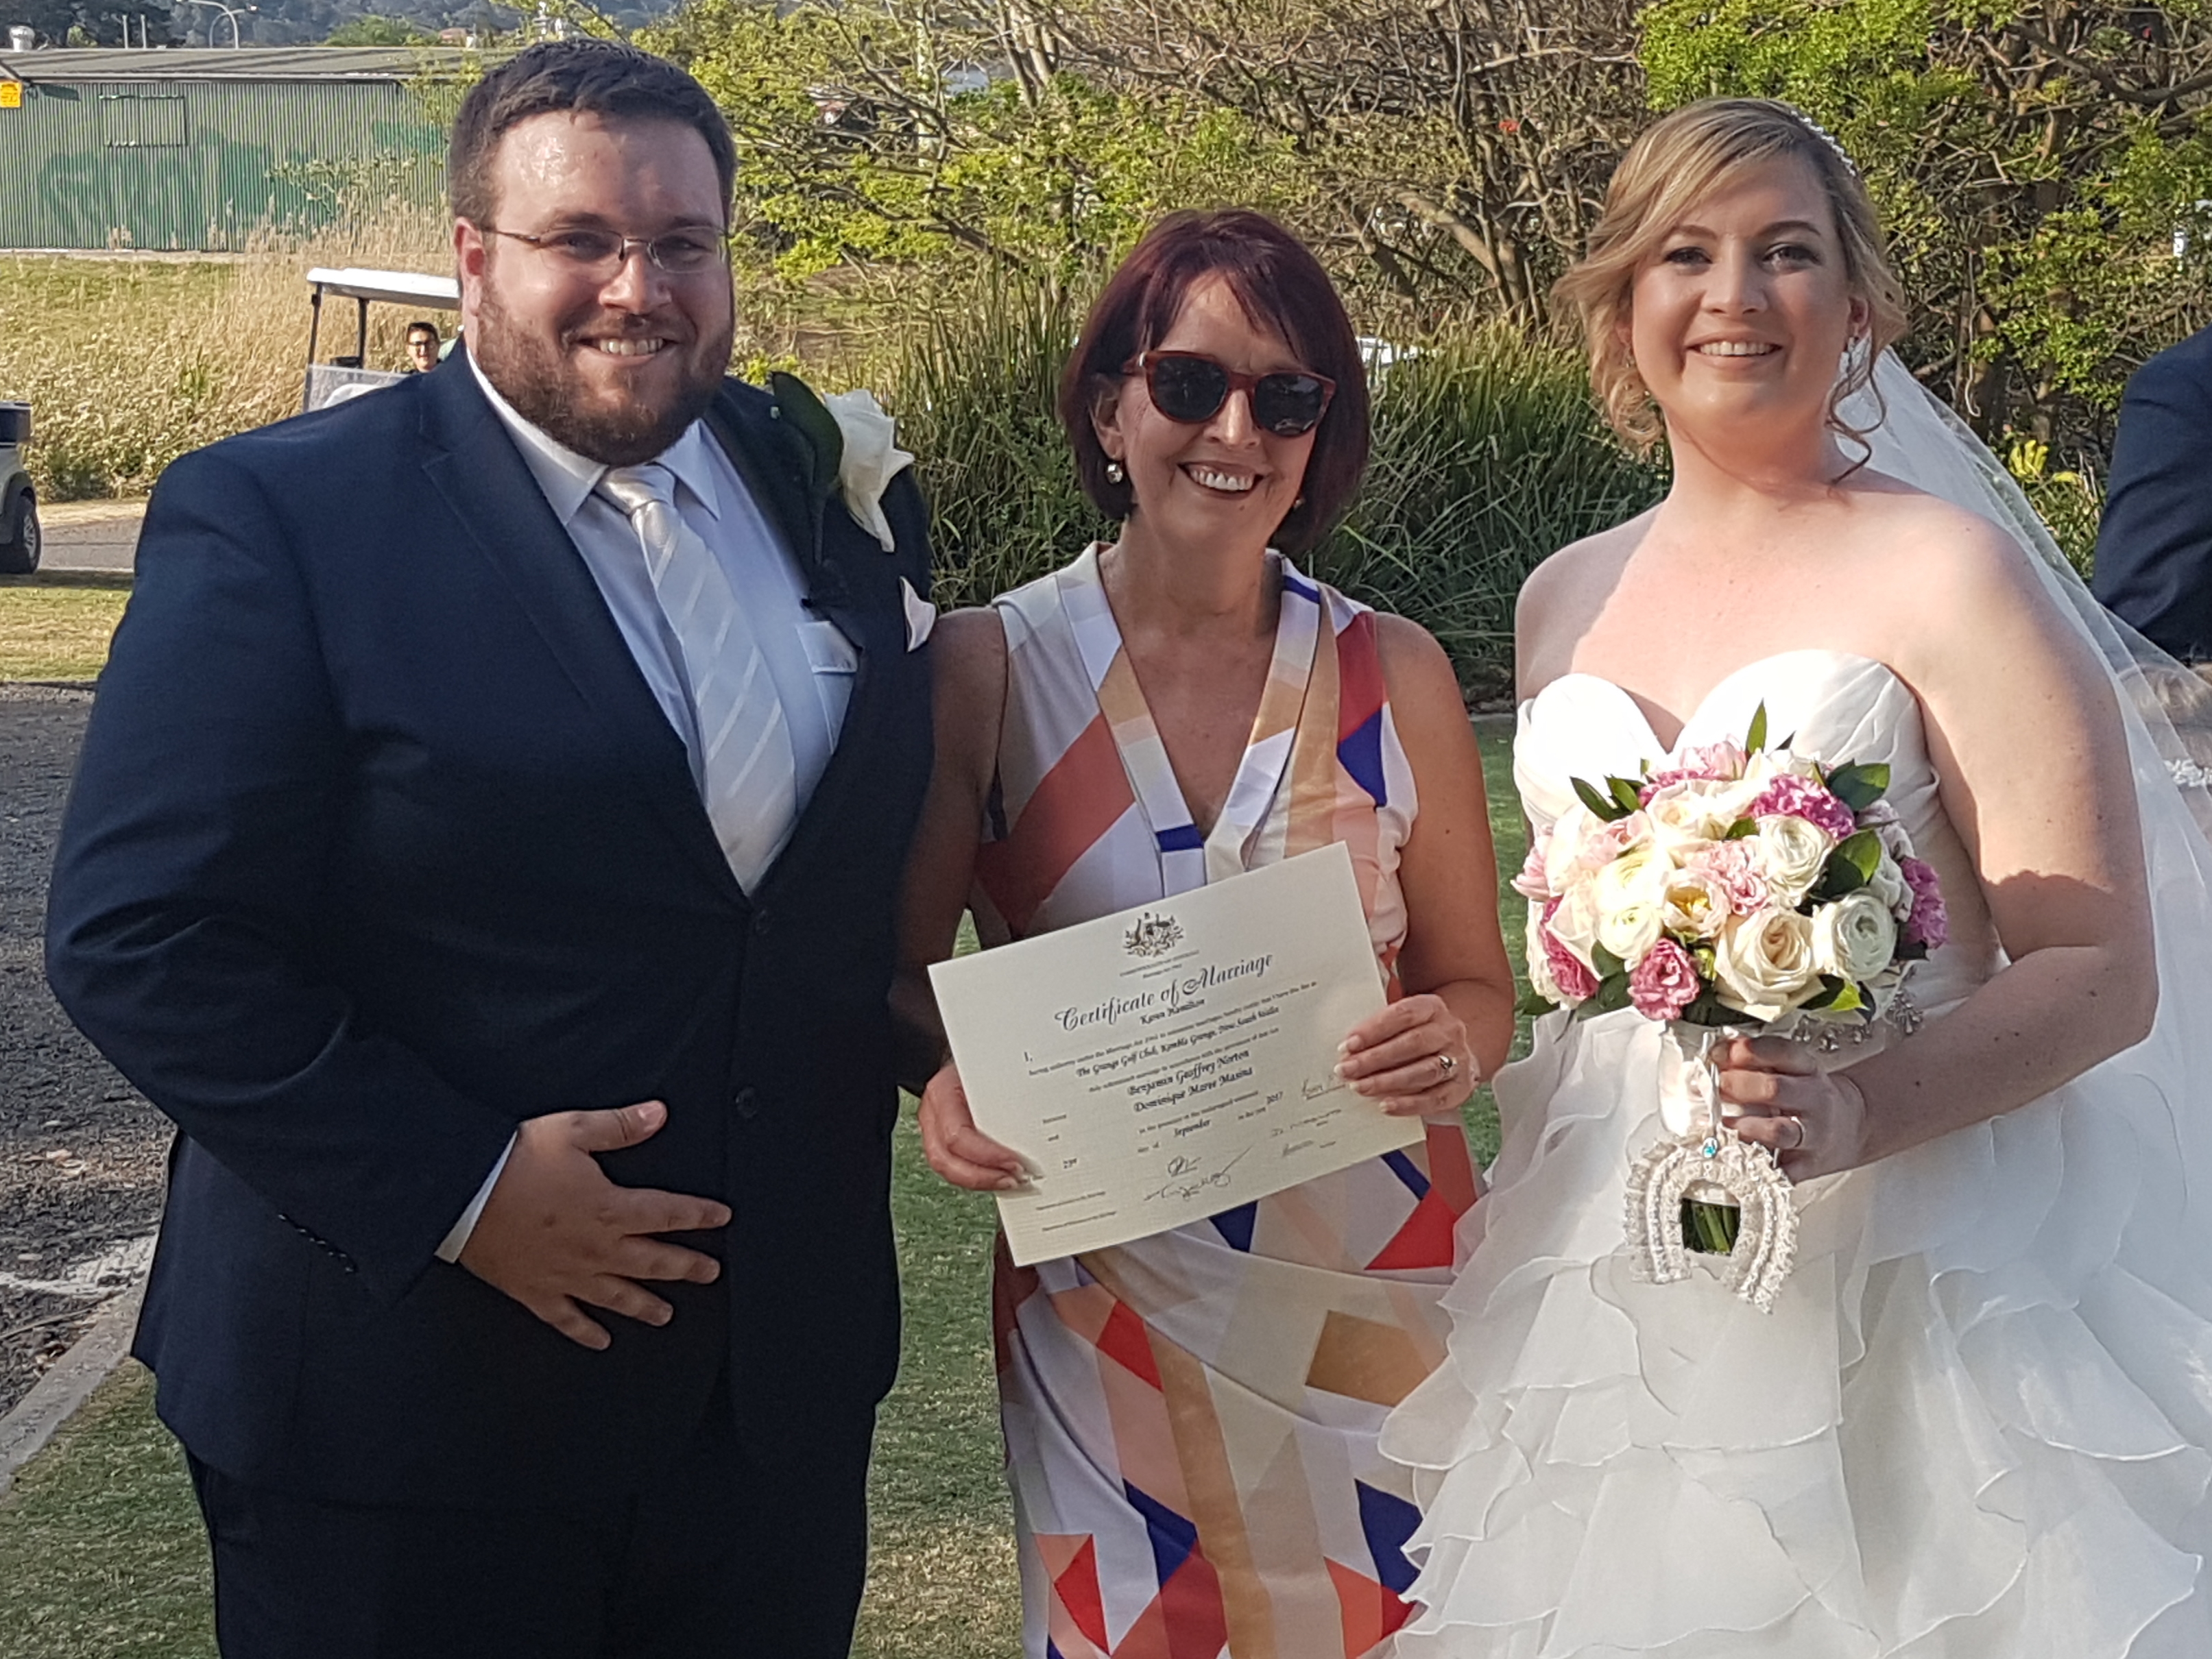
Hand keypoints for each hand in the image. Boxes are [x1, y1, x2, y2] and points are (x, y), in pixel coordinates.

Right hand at [458, 1100, 730, 1350]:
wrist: (460, 1196)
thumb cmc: (514, 1160)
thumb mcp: (572, 1130)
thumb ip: (619, 1126)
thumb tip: (659, 1114)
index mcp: (609, 1208)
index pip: (667, 1213)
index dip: (698, 1215)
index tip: (721, 1218)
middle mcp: (595, 1248)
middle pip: (651, 1261)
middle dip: (686, 1267)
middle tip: (711, 1274)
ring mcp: (566, 1274)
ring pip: (616, 1296)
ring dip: (645, 1306)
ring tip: (666, 1315)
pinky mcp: (535, 1290)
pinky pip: (566, 1319)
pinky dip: (585, 1332)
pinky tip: (600, 1340)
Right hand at [917, 1062, 1029, 1190]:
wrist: (965, 1058)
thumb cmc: (980, 1062)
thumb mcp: (992, 1068)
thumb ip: (1006, 1089)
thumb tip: (1038, 1111)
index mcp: (943, 1093)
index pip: (957, 1136)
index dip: (986, 1156)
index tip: (1015, 1163)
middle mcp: (933, 1114)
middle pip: (946, 1160)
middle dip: (983, 1176)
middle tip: (1015, 1179)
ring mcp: (933, 1129)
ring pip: (948, 1168)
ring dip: (981, 1181)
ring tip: (1010, 1182)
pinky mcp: (942, 1140)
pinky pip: (956, 1166)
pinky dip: (978, 1176)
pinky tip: (999, 1177)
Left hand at [1336, 994, 1474, 1116]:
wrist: (1454, 1053)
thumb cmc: (1417, 1036)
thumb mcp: (1402, 1022)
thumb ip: (1378, 1028)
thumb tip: (1347, 1048)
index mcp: (1432, 1008)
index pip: (1403, 1014)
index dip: (1374, 1029)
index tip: (1348, 1044)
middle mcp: (1449, 1031)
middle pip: (1413, 1044)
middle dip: (1375, 1058)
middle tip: (1347, 1070)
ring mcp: (1458, 1060)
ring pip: (1424, 1071)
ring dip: (1388, 1081)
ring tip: (1360, 1087)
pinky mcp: (1459, 1088)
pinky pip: (1434, 1099)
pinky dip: (1409, 1104)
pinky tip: (1386, 1106)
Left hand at [1716, 1037, 1871, 1180]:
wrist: (1850, 1126)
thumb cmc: (1808, 1095)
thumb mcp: (1792, 1069)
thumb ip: (1758, 1060)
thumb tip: (1717, 1053)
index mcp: (1808, 1070)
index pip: (1781, 1052)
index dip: (1748, 1051)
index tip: (1719, 1054)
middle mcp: (1813, 1100)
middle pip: (1774, 1089)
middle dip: (1737, 1086)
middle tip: (1712, 1087)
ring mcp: (1812, 1134)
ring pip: (1778, 1131)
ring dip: (1744, 1127)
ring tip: (1722, 1124)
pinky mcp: (1807, 1165)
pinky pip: (1781, 1171)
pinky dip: (1758, 1167)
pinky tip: (1737, 1159)